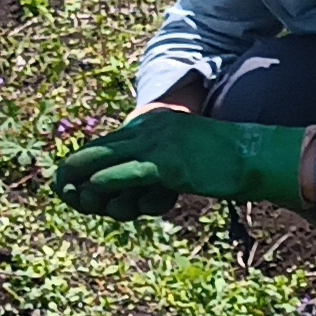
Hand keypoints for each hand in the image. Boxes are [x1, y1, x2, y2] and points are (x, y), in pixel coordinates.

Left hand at [53, 104, 311, 216]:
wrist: (257, 155)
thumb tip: (152, 183)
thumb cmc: (231, 160)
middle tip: (57, 186)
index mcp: (157, 124)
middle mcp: (152, 129)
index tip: (70, 178)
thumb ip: (166, 164)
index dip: (87, 160)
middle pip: (102, 148)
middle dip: (75, 167)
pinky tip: (92, 189)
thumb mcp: (192, 157)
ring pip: (107, 159)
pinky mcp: (168, 164)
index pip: (113, 141)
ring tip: (67, 192)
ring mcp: (158, 144)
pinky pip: (128, 173)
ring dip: (83, 178)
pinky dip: (106, 181)